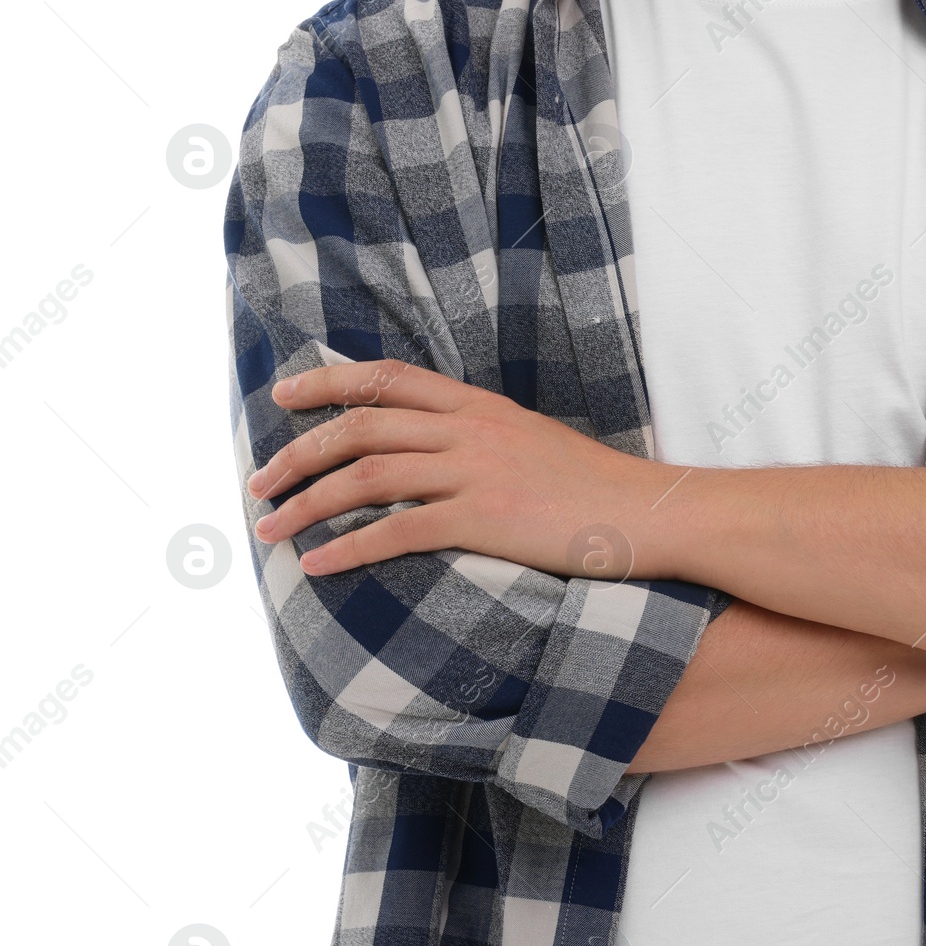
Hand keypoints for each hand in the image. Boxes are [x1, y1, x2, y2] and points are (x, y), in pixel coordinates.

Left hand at [246, 360, 659, 575]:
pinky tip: (318, 567)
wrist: (645, 513)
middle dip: (297, 453)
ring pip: (365, 476)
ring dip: (307, 503)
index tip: (284, 395)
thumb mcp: (531, 440)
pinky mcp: (482, 518)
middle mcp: (468, 429)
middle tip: (260, 482)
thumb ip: (478, 436)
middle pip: (359, 426)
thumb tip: (430, 447)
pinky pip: (396, 530)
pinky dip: (348, 549)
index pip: (386, 378)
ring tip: (271, 529)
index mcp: (478, 405)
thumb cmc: (591, 487)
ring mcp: (474, 471)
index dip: (327, 383)